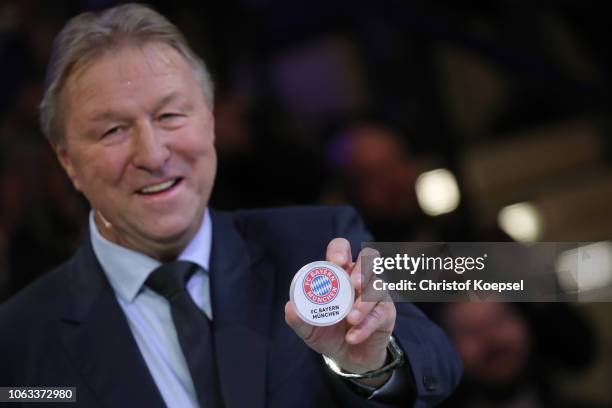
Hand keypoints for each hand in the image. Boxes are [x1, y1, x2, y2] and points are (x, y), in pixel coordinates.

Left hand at [285, 238, 395, 385]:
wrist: (349, 357)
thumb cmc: (329, 333)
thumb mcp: (310, 329)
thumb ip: (299, 319)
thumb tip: (289, 307)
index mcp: (339, 273)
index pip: (342, 250)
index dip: (340, 251)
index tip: (336, 262)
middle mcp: (360, 278)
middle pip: (369, 258)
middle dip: (363, 269)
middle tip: (354, 284)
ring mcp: (376, 294)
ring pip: (378, 286)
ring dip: (364, 303)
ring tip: (351, 319)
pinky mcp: (386, 312)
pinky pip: (380, 314)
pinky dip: (365, 326)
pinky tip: (353, 337)